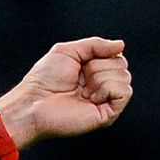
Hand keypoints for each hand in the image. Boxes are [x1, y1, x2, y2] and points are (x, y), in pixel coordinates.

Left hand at [0, 37, 132, 145]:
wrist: (34, 102)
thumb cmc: (44, 79)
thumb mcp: (67, 51)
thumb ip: (95, 44)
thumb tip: (121, 44)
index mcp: (93, 71)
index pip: (115, 55)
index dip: (99, 54)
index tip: (81, 64)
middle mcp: (102, 85)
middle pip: (121, 64)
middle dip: (98, 66)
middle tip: (79, 79)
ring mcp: (106, 100)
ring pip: (125, 77)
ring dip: (100, 78)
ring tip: (82, 90)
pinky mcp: (108, 114)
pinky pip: (125, 92)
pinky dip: (107, 89)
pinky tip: (90, 98)